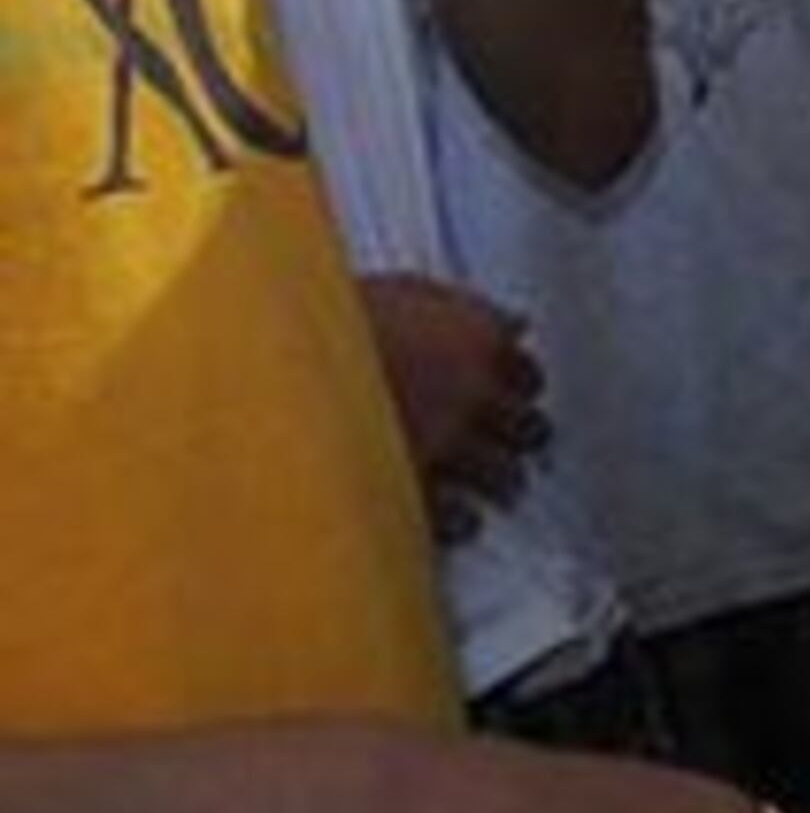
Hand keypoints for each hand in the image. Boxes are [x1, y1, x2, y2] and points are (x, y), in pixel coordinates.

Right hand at [357, 272, 547, 541]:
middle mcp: (474, 393)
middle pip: (527, 427)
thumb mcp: (411, 293)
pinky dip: (463, 520)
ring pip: (504, 475)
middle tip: (522, 442)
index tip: (518, 395)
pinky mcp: (413, 489)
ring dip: (504, 480)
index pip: (529, 374)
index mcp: (479, 340)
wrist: (277, 366)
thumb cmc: (335, 324)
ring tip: (503, 486)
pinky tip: (461, 518)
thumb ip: (470, 310)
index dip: (522, 387)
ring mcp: (445, 444)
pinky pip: (460, 517)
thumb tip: (516, 324)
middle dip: (524, 435)